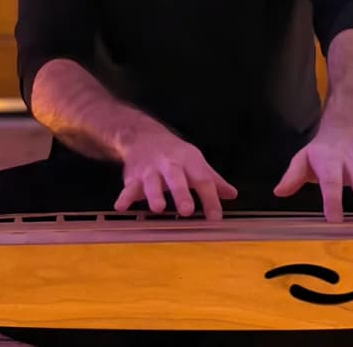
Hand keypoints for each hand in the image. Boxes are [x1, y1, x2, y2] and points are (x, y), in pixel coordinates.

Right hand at [114, 129, 237, 219]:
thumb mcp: (195, 161)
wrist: (142, 135)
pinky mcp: (133, 176)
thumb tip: (232, 194)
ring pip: (152, 181)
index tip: (215, 218)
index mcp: (189, 161)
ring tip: (158, 208)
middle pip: (176, 177)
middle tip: (186, 211)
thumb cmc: (174, 153)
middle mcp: (169, 164)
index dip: (210, 198)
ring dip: (154, 194)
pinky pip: (128, 186)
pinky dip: (124, 196)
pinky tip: (121, 207)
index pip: (202, 179)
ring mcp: (150, 169)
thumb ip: (212, 180)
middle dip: (181, 193)